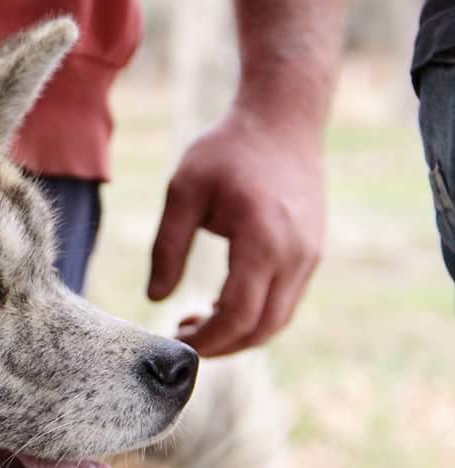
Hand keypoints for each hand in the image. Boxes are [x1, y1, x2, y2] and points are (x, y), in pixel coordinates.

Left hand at [147, 105, 324, 356]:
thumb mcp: (183, 191)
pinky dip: (255, 315)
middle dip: (222, 345)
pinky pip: (285, 301)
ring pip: (278, 320)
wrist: (283, 121)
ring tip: (195, 322)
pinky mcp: (312, 254)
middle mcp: (296, 254)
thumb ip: (167, 248)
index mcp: (263, 240)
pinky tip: (220, 305)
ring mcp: (310, 256)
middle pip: (262, 328)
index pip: (238, 314)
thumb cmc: (227, 152)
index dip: (208, 339)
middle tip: (181, 337)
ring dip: (238, 334)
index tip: (175, 340)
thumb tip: (155, 298)